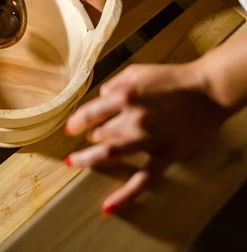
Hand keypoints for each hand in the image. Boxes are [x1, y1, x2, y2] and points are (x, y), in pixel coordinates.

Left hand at [65, 62, 229, 212]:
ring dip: (90, 159)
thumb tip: (100, 99)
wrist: (207, 91)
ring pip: (110, 154)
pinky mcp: (165, 155)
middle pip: (99, 134)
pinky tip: (108, 206)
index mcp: (125, 95)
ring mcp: (148, 139)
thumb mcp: (136, 71)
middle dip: (91, 135)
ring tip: (75, 162)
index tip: (70, 128)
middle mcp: (133, 118)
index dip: (76, 121)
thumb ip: (114, 84)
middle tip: (90, 137)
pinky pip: (143, 179)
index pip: (89, 113)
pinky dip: (125, 195)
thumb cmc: (171, 78)